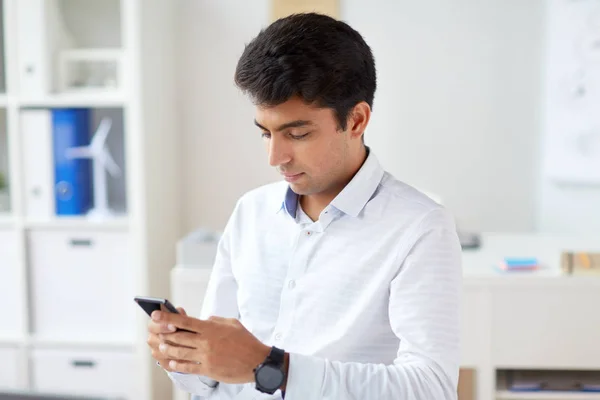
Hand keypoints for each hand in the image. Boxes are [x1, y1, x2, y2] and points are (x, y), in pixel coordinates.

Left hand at [152, 311, 270, 383]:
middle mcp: (206, 342)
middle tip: (155, 331)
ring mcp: (206, 356)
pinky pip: (188, 367)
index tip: (156, 315)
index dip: (168, 317)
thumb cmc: (246, 341)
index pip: (185, 321)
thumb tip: (204, 320)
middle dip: (164, 333)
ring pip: (180, 352)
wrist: (257, 361)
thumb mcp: (232, 323)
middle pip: (178, 336)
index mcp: (211, 328)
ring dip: (168, 349)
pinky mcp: (208, 369)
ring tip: (161, 346)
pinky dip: (177, 364)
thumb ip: (215, 320)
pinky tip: (171, 362)